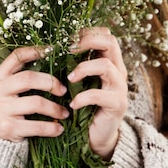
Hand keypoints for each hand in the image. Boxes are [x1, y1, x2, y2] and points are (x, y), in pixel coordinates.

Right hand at [0, 46, 68, 141]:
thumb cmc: (11, 105)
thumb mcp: (10, 87)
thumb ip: (24, 75)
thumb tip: (53, 58)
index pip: (16, 57)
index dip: (35, 51)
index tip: (52, 50)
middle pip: (28, 78)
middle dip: (50, 83)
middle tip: (64, 91)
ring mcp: (0, 109)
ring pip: (36, 102)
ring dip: (55, 108)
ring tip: (64, 113)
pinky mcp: (7, 127)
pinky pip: (37, 126)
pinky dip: (52, 128)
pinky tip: (58, 129)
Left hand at [68, 27, 128, 159]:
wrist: (96, 135)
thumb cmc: (82, 104)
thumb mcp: (76, 81)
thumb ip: (70, 65)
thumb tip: (48, 48)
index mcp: (108, 61)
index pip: (105, 34)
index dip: (87, 32)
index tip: (67, 40)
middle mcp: (117, 71)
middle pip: (111, 42)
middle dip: (87, 41)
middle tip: (68, 50)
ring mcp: (119, 87)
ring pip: (106, 66)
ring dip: (83, 69)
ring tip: (69, 79)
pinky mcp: (117, 105)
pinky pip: (101, 95)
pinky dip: (83, 97)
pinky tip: (72, 104)